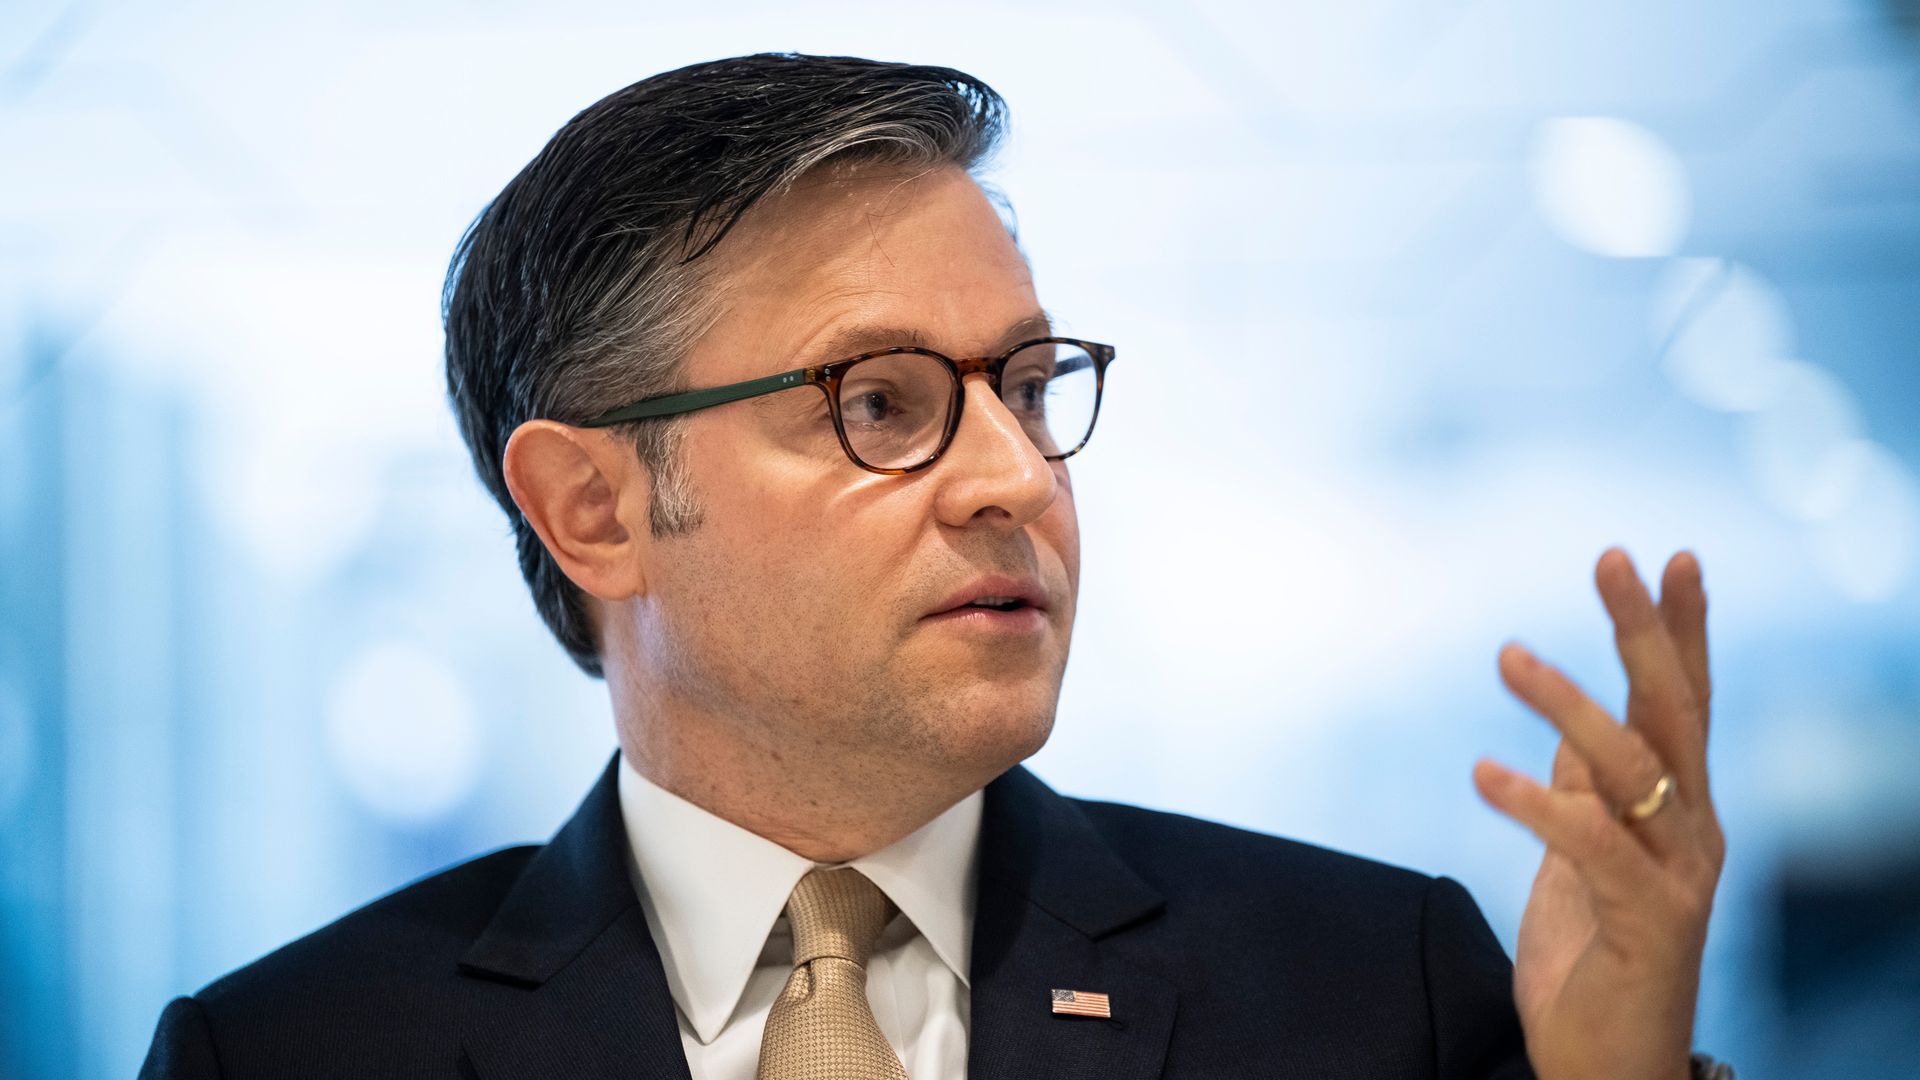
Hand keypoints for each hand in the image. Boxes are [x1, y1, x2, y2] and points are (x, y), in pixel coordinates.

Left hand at [1472, 548, 1725, 1079]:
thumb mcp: (1585, 857)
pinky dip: (1538, 804)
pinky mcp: (1649, 921)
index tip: (1672, 557)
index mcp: (1679, 810)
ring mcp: (1679, 875)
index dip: (1681, 630)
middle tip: (1612, 556)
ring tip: (1507, 653)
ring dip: (1566, 704)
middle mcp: (1694, 831)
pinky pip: (1592, 846)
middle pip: (1674, 711)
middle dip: (1645, 630)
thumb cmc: (1596, 960)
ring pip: (1632, 766)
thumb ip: (1587, 788)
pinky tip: (1483, 773)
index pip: (1685, 703)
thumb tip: (1570, 719)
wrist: (1610, 1069)